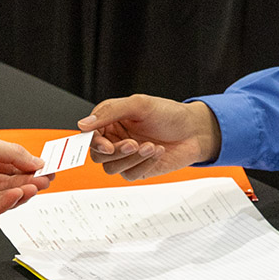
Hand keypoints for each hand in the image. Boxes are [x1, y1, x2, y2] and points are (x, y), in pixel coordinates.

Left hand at [0, 134, 50, 224]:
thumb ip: (11, 153)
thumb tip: (35, 160)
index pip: (12, 165)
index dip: (29, 167)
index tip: (47, 168)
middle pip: (11, 183)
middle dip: (30, 181)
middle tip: (47, 179)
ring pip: (4, 198)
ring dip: (21, 192)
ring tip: (35, 186)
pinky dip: (6, 203)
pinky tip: (17, 194)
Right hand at [76, 95, 221, 179]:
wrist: (195, 130)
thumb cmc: (168, 114)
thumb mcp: (139, 105)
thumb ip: (109, 112)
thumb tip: (83, 125)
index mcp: (109, 122)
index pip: (90, 136)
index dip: (94, 143)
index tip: (107, 145)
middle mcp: (114, 139)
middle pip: (97, 155)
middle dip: (116, 152)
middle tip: (133, 144)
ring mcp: (125, 157)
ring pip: (111, 168)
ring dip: (131, 159)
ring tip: (150, 146)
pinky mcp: (138, 170)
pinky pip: (129, 175)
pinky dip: (143, 165)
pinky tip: (157, 152)